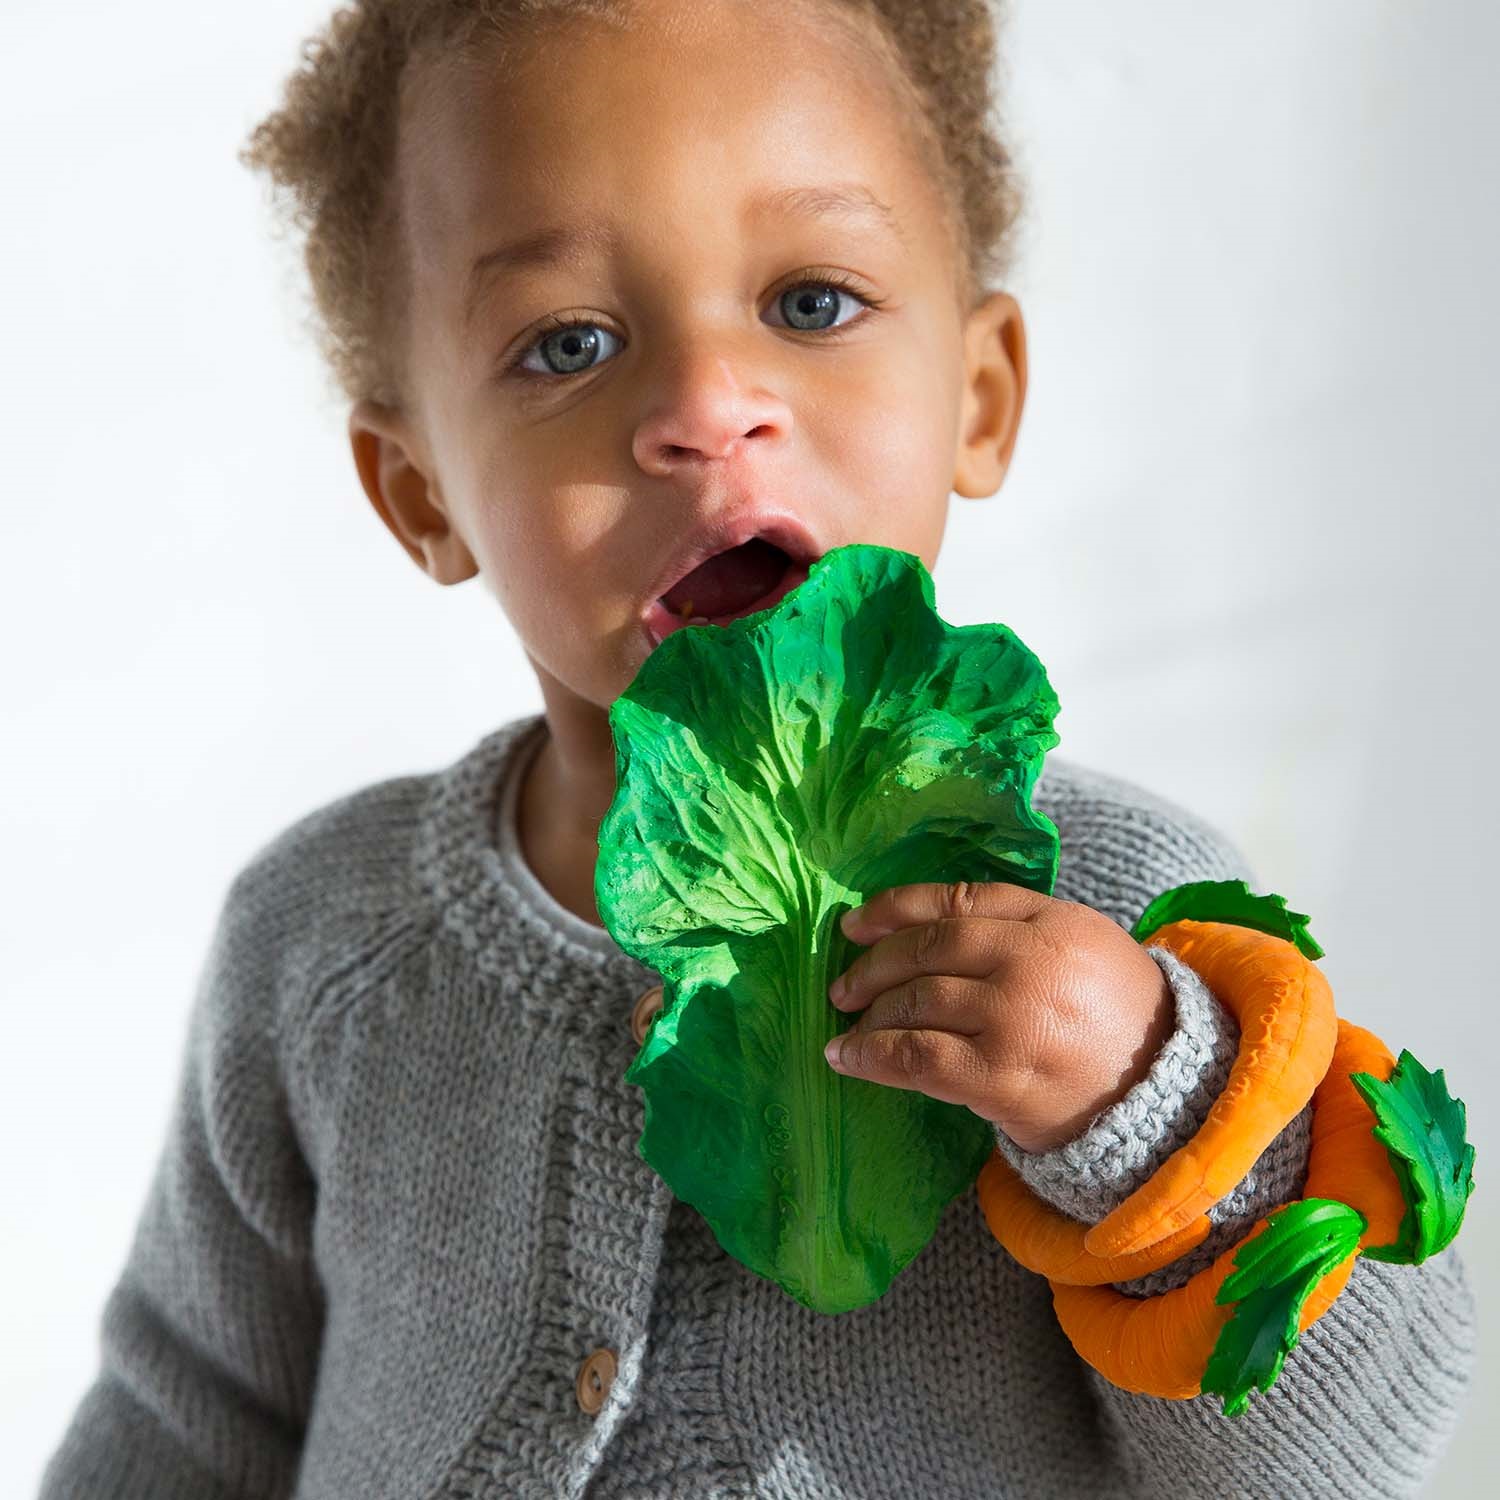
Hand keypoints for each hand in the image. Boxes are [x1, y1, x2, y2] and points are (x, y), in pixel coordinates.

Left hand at [824, 880, 1175, 1152]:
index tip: (854, 923)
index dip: (895, 908)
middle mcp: (1030, 960)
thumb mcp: (1084, 946)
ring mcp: (1014, 1017)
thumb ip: (1020, 925)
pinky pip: (916, 1056)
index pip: (956, 900)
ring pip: (916, 1001)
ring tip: (846, 1026)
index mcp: (1052, 921)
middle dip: (873, 965)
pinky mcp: (1000, 1075)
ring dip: (869, 1014)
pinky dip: (871, 1055)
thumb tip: (929, 926)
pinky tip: (847, 1058)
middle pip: (928, 948)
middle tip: (843, 984)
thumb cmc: (1117, 1020)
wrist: (1167, 1099)